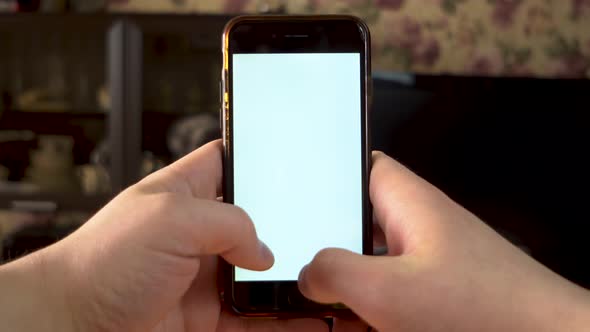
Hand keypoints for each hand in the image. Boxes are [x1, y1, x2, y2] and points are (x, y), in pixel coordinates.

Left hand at [0, 140, 326, 331]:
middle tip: (330, 229)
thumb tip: (265, 253)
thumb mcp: (169, 218)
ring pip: (265, 274)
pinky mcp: (211, 316)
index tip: (303, 161)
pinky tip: (313, 316)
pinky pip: (258, 318)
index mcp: (188, 191)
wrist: (73, 327)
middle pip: (261, 222)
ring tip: (332, 277)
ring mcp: (209, 276)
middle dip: (294, 226)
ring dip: (296, 277)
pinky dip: (285, 319)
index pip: (234, 162)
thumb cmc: (101, 263)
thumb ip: (230, 223)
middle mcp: (202, 232)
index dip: (264, 159)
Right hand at [299, 152, 589, 331]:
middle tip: (302, 264)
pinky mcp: (440, 289)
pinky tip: (364, 321)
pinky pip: (394, 287)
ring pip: (374, 258)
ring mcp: (432, 258)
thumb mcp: (388, 292)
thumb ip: (335, 273)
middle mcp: (421, 225)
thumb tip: (310, 274)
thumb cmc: (488, 312)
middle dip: (329, 241)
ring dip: (351, 279)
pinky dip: (374, 301)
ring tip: (329, 301)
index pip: (361, 163)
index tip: (296, 187)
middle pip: (360, 218)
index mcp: (410, 203)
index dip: (327, 171)